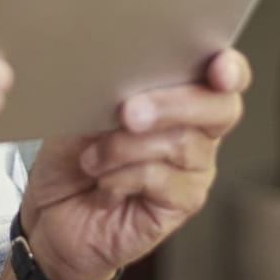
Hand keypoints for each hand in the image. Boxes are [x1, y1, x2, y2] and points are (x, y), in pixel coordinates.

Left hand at [18, 49, 250, 279]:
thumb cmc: (71, 154)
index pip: (226, 75)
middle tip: (128, 113)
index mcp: (179, 94)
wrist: (48, 210)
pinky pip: (163, 179)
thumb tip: (123, 76)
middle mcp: (197, 131)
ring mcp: (193, 170)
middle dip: (172, 104)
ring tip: (92, 158)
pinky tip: (102, 186)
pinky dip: (122, 178)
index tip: (218, 69)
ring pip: (183, 143)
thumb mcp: (82, 109)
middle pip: (220, 108)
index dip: (230, 68)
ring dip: (126, 146)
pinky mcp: (181, 204)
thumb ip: (113, 88)